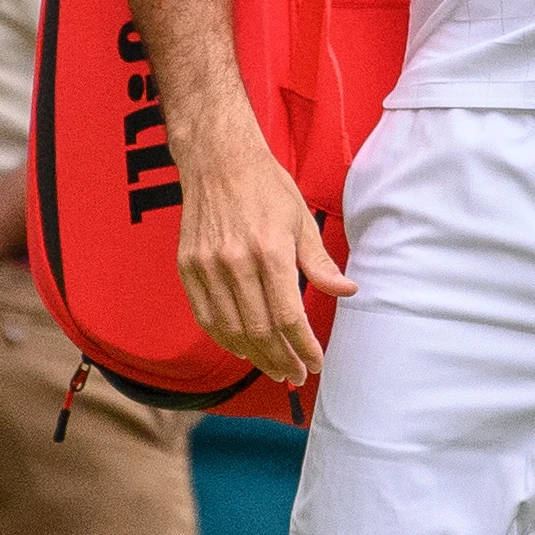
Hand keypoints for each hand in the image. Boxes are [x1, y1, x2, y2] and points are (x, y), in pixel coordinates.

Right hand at [174, 130, 353, 385]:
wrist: (217, 159)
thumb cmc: (266, 187)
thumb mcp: (301, 220)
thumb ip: (320, 263)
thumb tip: (347, 291)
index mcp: (269, 250)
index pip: (288, 316)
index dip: (303, 347)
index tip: (314, 364)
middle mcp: (235, 261)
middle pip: (259, 330)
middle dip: (280, 360)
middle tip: (294, 375)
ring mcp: (207, 266)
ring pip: (230, 329)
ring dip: (254, 356)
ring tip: (273, 368)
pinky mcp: (187, 266)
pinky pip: (205, 316)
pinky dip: (223, 339)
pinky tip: (241, 349)